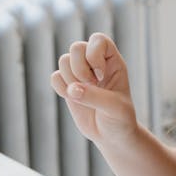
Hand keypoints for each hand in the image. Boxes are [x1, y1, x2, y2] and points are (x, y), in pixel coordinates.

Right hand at [50, 32, 137, 146]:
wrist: (111, 135)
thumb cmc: (121, 119)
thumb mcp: (114, 108)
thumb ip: (95, 97)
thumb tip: (72, 89)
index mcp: (112, 61)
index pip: (99, 40)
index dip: (94, 54)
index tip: (101, 76)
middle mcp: (95, 63)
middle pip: (76, 47)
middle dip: (79, 68)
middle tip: (91, 85)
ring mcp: (80, 73)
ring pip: (63, 60)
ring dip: (70, 78)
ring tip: (83, 94)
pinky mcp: (68, 86)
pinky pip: (54, 77)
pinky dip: (60, 87)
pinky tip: (73, 99)